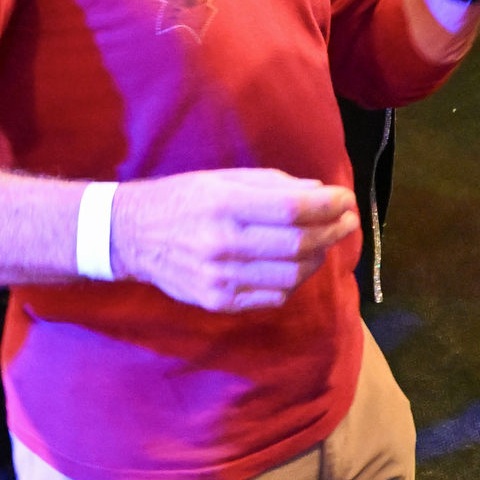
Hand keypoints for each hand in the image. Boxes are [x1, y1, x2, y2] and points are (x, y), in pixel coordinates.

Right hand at [108, 168, 360, 312]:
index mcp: (223, 204)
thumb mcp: (223, 178)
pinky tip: (294, 264)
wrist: (132, 236)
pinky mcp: (219, 301)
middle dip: (333, 231)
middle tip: (347, 221)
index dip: (329, 205)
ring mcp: (220, 277)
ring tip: (323, 242)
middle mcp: (222, 242)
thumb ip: (272, 185)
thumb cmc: (183, 199)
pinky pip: (274, 296)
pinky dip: (294, 280)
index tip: (346, 200)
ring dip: (318, 257)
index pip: (293, 209)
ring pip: (293, 275)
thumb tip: (321, 193)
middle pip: (299, 244)